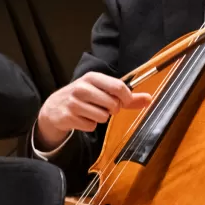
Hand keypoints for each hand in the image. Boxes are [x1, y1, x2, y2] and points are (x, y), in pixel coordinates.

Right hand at [35, 71, 151, 149]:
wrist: (55, 107)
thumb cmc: (84, 97)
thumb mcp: (102, 91)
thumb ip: (127, 97)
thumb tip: (149, 99)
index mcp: (92, 77)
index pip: (118, 87)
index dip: (126, 98)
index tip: (123, 101)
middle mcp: (82, 87)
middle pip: (113, 104)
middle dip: (112, 109)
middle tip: (103, 107)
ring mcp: (74, 102)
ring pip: (102, 117)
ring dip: (100, 118)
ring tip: (90, 112)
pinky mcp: (68, 116)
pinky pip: (91, 126)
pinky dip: (89, 125)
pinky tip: (82, 118)